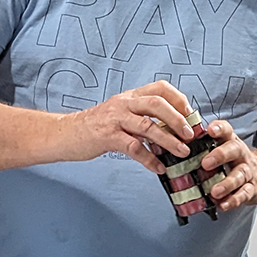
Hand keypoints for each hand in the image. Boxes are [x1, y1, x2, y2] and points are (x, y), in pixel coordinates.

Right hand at [61, 81, 195, 173]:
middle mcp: (124, 104)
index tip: (190, 114)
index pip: (160, 88)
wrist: (66, 133)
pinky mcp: (107, 137)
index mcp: (130, 96)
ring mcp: (115, 119)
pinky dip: (149, 159)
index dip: (178, 99)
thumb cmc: (96, 126)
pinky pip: (133, 147)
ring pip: (147, 126)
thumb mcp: (121, 113)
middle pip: (157, 104)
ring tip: (181, 152)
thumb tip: (171, 129)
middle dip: (177, 119)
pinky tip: (158, 167)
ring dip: (168, 140)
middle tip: (189, 134)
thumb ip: (143, 117)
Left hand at [198, 118, 256, 212]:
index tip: (210, 130)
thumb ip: (202, 147)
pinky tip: (222, 205)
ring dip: (227, 184)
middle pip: (234, 150)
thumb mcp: (222, 149)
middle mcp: (240, 155)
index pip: (226, 131)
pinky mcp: (251, 189)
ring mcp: (247, 172)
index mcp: (230, 142)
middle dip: (220, 155)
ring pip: (239, 175)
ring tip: (214, 191)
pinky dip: (233, 200)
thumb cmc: (234, 162)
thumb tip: (173, 145)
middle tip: (206, 163)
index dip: (219, 129)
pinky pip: (244, 194)